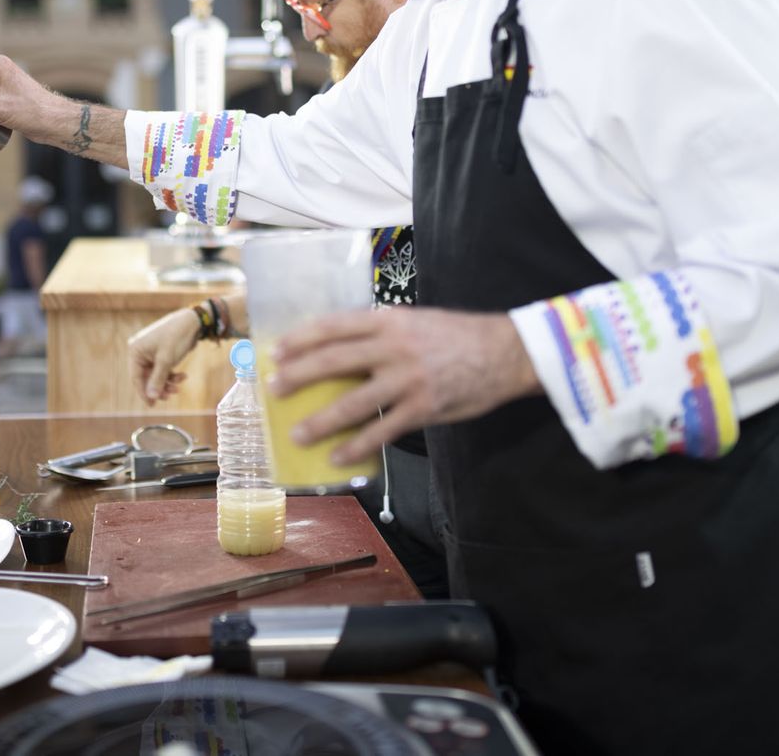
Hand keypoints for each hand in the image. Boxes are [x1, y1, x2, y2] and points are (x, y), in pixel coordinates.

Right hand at [128, 307, 200, 403]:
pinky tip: (183, 376)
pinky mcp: (161, 353)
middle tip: (171, 395)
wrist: (192, 322)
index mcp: (135, 351)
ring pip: (156, 375)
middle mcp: (140, 352)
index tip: (152, 405)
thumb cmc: (176, 337)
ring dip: (168, 382)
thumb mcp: (166, 360)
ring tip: (179, 385)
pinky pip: (163, 369)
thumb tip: (151, 398)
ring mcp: (151, 353)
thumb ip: (158, 380)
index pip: (136, 377)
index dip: (144, 393)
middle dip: (160, 387)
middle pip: (146, 377)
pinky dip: (172, 375)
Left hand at [268, 308, 540, 464]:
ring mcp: (408, 379)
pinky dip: (356, 447)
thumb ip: (380, 332)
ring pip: (353, 403)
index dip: (302, 338)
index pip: (334, 326)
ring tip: (297, 435)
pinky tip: (336, 458)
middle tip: (274, 390)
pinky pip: (381, 432)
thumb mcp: (414, 321)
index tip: (277, 350)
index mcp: (389, 320)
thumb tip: (337, 348)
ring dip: (320, 421)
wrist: (504, 352)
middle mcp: (394, 347)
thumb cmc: (455, 336)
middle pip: (334, 361)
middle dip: (299, 377)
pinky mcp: (423, 408)